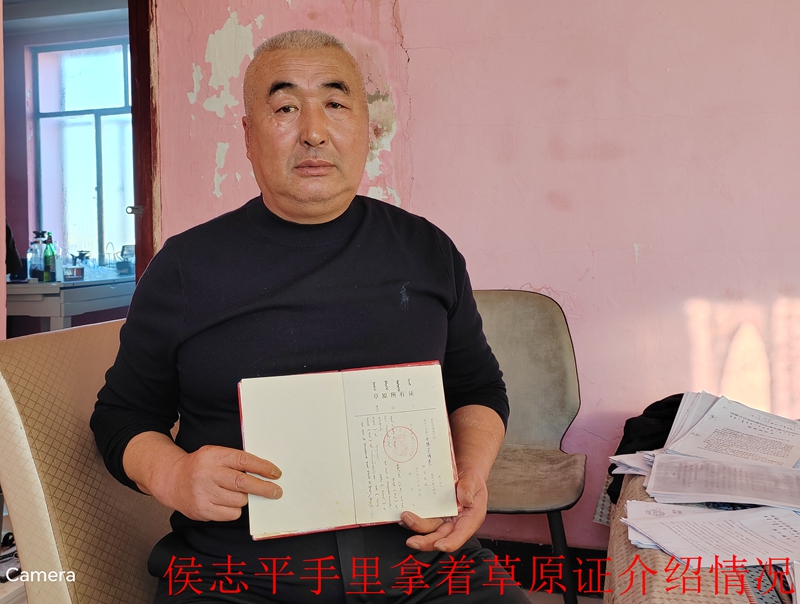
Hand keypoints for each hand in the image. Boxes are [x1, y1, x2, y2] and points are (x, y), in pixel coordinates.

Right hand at [127, 435, 282, 521]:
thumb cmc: (201, 466)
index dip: (263, 467)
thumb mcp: (215, 454)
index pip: (243, 461)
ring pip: (238, 500)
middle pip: (242, 483)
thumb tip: (266, 472)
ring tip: (240, 494)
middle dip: (263, 488)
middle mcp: (208, 474)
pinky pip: (230, 514)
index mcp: (213, 456)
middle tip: (276, 492)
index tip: (276, 473)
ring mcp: (203, 493)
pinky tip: (227, 503)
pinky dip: (235, 510)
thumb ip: (235, 461)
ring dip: (245, 499)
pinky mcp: (201, 510)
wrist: (171, 480)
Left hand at [400, 469, 486, 551]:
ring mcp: (442, 518)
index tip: (438, 545)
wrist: (462, 467)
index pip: (460, 535)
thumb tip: (465, 498)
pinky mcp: (432, 512)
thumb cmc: (471, 477)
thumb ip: (469, 487)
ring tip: (405, 518)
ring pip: (428, 529)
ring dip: (415, 526)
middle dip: (426, 541)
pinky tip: (402, 516)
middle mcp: (455, 522)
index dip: (450, 543)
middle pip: (440, 537)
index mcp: (470, 518)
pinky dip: (411, 519)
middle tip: (412, 541)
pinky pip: (422, 518)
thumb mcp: (473, 478)